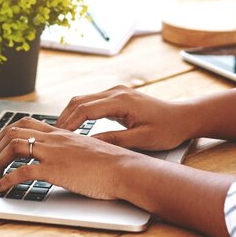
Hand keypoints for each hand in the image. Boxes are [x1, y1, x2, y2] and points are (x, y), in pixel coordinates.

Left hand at [0, 117, 144, 198]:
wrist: (125, 169)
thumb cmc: (114, 164)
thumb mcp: (89, 151)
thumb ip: (74, 151)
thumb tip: (68, 159)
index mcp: (63, 134)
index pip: (29, 122)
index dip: (9, 130)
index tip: (0, 141)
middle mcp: (55, 139)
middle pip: (15, 131)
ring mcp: (54, 154)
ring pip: (14, 147)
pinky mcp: (55, 170)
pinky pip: (23, 172)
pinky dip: (7, 180)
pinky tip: (1, 188)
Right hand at [56, 85, 191, 150]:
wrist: (183, 117)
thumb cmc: (167, 129)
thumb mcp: (141, 140)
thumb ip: (114, 140)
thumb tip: (89, 144)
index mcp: (121, 101)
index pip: (85, 109)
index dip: (69, 123)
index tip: (58, 137)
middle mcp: (115, 92)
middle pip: (78, 101)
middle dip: (63, 118)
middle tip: (51, 136)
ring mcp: (115, 93)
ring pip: (82, 100)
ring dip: (69, 115)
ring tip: (58, 134)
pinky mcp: (116, 97)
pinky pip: (90, 103)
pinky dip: (78, 114)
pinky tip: (73, 127)